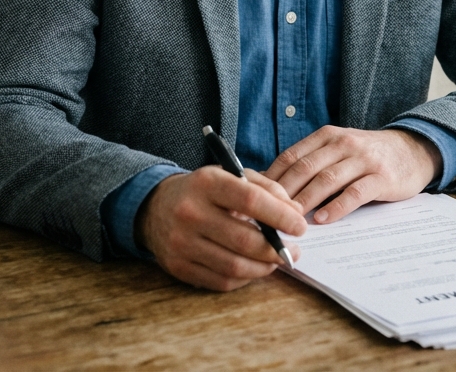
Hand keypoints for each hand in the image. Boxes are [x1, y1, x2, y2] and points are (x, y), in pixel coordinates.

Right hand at [135, 166, 306, 290]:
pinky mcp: (178, 267)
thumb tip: (295, 212)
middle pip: (244, 239)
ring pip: (235, 265)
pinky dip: (245, 277)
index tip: (300, 226)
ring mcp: (182, 243)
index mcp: (207, 183)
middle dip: (277, 249)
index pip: (251, 200)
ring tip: (277, 260)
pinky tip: (254, 267)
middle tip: (294, 250)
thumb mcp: (231, 175)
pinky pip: (221, 281)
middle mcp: (191, 212)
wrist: (155, 207)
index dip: (281, 216)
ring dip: (264, 267)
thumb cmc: (204, 191)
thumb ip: (266, 188)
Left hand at [263, 126, 441, 224]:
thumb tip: (272, 187)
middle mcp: (343, 143)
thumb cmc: (367, 156)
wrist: (412, 150)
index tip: (256, 198)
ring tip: (291, 219)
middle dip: (284, 192)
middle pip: (305, 168)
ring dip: (306, 201)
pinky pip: (355, 192)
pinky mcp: (381, 177)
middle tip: (268, 214)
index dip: (272, 177)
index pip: (292, 156)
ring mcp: (363, 159)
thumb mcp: (338, 150)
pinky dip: (337, 206)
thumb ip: (312, 163)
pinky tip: (323, 219)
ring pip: (327, 180)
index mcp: (327, 136)